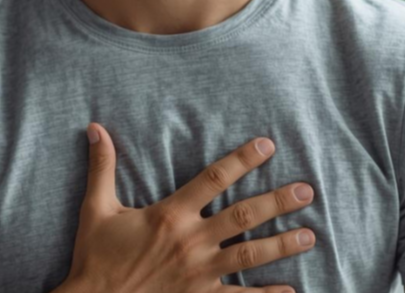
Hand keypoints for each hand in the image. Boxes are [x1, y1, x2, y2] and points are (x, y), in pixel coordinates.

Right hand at [62, 122, 315, 292]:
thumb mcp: (96, 209)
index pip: (214, 179)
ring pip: (250, 256)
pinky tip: (289, 291)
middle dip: (278, 201)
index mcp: (170, 215)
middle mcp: (191, 242)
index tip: (268, 146)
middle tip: (307, 190)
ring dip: (282, 245)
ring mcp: (199, 275)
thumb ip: (102, 167)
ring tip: (310, 236)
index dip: (242, 159)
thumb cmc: (95, 259)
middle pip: (244, 216)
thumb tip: (95, 128)